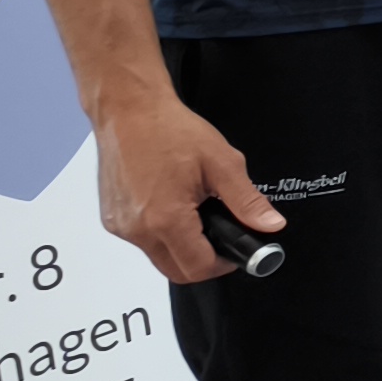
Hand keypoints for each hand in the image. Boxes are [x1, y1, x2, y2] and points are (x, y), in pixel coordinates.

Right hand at [101, 91, 273, 282]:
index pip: (198, 268)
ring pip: (157, 255)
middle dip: (202, 260)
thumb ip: (247, 201)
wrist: (130, 111)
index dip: (224, 263)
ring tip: (197, 212)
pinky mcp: (112, 217)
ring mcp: (120, 225)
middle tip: (220, 234)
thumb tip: (269, 225)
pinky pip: (141, 239)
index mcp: (166, 219)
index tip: (235, 250)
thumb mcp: (223, 164)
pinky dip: (161, 232)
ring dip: (181, 245)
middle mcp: (137, 229)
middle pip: (175, 270)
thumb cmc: (170, 130)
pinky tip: (173, 204)